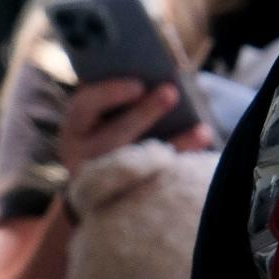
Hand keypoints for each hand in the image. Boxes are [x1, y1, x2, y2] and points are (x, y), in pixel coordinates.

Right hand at [57, 79, 211, 177]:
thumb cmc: (111, 129)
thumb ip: (123, 96)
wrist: (101, 185)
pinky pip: (154, 186)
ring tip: (202, 130)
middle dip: (144, 115)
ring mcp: (103, 181)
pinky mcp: (126, 200)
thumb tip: (162, 78)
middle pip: (111, 139)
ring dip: (172, 145)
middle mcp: (81, 157)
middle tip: (172, 92)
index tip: (139, 85)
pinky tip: (200, 150)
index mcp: (76, 128)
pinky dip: (179, 168)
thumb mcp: (105, 112)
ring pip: (135, 166)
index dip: (109, 94)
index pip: (83, 108)